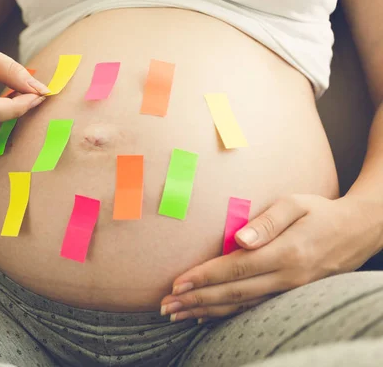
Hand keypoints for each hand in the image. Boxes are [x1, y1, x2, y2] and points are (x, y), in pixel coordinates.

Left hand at [160, 194, 382, 321]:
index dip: (204, 277)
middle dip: (196, 300)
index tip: (178, 283)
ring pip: (241, 306)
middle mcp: (286, 278)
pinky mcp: (289, 295)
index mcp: (286, 253)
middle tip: (166, 306)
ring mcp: (289, 291)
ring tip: (177, 315)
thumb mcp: (295, 204)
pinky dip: (227, 315)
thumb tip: (239, 240)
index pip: (236, 269)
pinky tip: (205, 317)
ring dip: (206, 311)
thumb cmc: (320, 212)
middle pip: (233, 293)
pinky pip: (253, 309)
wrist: (356, 232)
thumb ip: (266, 222)